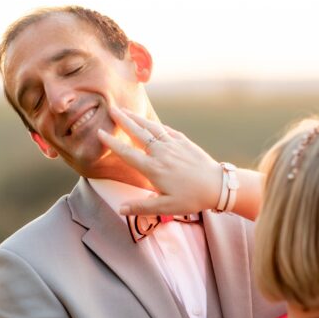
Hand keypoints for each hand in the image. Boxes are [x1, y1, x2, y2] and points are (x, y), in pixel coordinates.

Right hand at [97, 106, 222, 215]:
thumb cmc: (192, 198)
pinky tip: (151, 122)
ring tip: (126, 110)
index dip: (112, 143)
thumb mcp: (166, 207)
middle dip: (123, 120)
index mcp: (153, 169)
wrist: (218, 185)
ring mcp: (173, 145)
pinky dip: (156, 124)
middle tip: (112, 108)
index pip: (127, 153)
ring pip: (151, 128)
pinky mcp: (184, 142)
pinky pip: (167, 130)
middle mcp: (161, 153)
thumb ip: (142, 208)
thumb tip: (120, 209)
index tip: (100, 132)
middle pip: (138, 133)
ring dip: (138, 118)